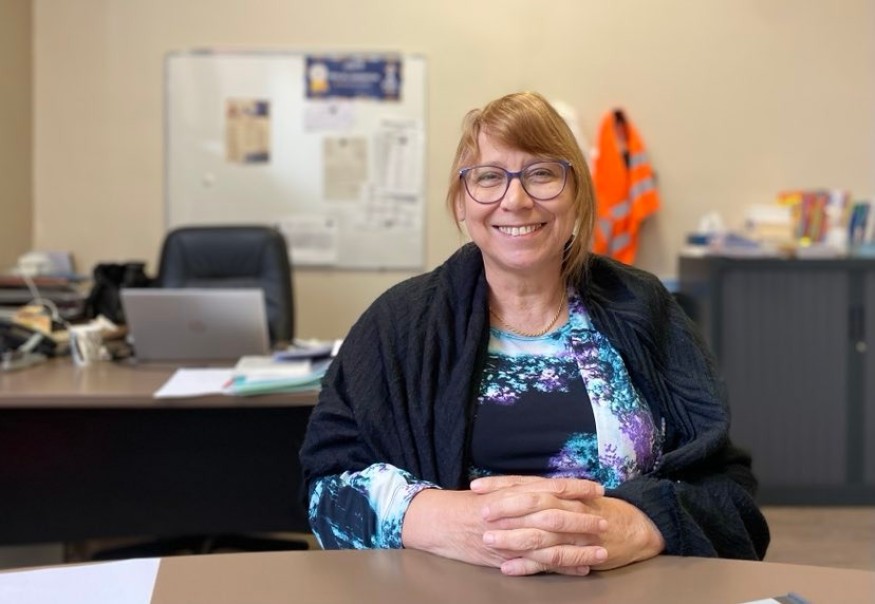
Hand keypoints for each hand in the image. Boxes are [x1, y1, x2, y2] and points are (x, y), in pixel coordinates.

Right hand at [401, 481, 604, 570]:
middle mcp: (516, 512)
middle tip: (605, 521)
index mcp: (514, 491)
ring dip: (579, 547)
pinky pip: (539, 564)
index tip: (599, 488)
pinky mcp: (507, 556)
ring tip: (601, 550)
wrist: (438, 521)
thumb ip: (520, 488)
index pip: (552, 486)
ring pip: (553, 542)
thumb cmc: (464, 504)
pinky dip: (561, 567)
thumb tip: (549, 488)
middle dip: (584, 519)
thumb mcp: (493, 489)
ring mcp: (512, 536)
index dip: (577, 487)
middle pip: (557, 515)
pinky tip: (579, 569)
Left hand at [472, 475, 664, 573]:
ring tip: (488, 540)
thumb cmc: (594, 509)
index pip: (524, 483)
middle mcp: (563, 506)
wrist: (632, 528)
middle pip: (530, 504)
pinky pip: (548, 560)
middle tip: (481, 513)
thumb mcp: (566, 496)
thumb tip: (505, 493)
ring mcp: (569, 531)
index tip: (476, 487)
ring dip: (511, 537)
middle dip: (504, 508)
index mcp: (557, 491)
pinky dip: (527, 565)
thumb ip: (541, 495)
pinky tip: (507, 568)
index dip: (499, 485)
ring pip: (537, 533)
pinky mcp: (575, 552)